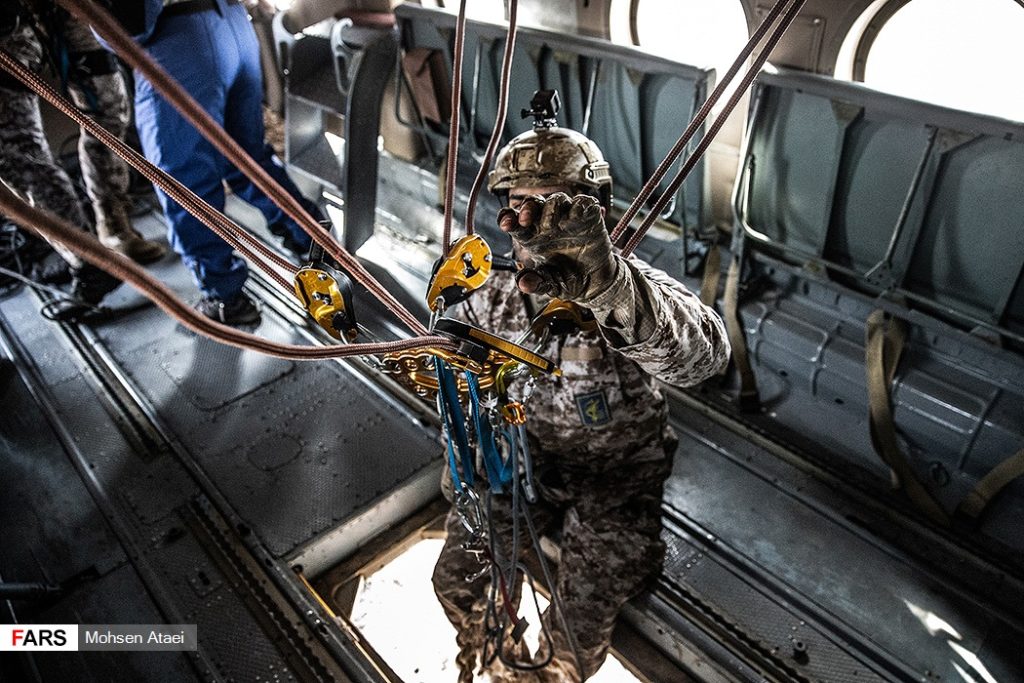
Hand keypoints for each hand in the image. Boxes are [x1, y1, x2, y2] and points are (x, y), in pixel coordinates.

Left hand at [497, 192, 615, 301]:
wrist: (596, 282)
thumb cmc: (568, 279)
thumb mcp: (551, 285)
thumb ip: (537, 283)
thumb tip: (523, 284)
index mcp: (532, 237)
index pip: (515, 222)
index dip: (508, 219)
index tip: (506, 225)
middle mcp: (547, 223)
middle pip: (533, 205)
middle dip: (527, 208)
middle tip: (525, 219)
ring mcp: (568, 218)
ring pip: (556, 200)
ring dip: (551, 208)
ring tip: (550, 225)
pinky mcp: (588, 216)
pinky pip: (583, 203)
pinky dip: (580, 205)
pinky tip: (577, 215)